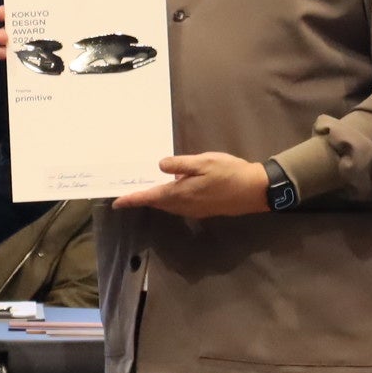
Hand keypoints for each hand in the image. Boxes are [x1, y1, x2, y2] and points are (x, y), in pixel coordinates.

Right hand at [0, 0, 91, 60]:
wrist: (112, 43)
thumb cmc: (97, 16)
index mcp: (48, 12)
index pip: (23, 9)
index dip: (9, 10)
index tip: (0, 13)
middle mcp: (41, 29)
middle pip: (18, 29)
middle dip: (6, 30)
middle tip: (4, 33)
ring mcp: (43, 47)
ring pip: (19, 46)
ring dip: (6, 46)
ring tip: (3, 47)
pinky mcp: (48, 65)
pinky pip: (27, 64)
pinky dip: (13, 61)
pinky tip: (5, 59)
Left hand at [112, 152, 270, 217]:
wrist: (254, 191)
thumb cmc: (230, 173)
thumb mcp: (204, 162)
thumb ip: (180, 165)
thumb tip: (160, 166)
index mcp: (180, 193)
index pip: (150, 197)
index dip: (132, 199)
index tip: (117, 203)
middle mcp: (184, 205)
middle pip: (157, 203)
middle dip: (142, 199)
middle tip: (129, 193)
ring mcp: (194, 210)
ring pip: (168, 206)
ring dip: (156, 199)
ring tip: (146, 189)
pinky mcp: (203, 210)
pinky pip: (179, 206)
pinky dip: (169, 199)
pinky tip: (172, 190)